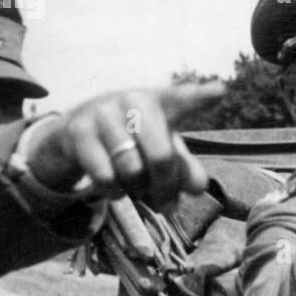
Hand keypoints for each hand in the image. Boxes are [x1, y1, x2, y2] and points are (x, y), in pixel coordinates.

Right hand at [26, 83, 225, 208]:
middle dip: (165, 188)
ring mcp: (103, 112)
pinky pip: (104, 176)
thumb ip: (183, 170)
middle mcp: (133, 100)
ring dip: (136, 191)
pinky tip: (113, 187)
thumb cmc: (129, 141)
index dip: (200, 96)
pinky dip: (113, 191)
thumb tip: (197, 187)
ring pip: (131, 170)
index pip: (183, 99)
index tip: (220, 91)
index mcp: (160, 102)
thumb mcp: (159, 152)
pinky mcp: (78, 130)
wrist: (74, 135)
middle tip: (166, 205)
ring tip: (134, 188)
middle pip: (162, 156)